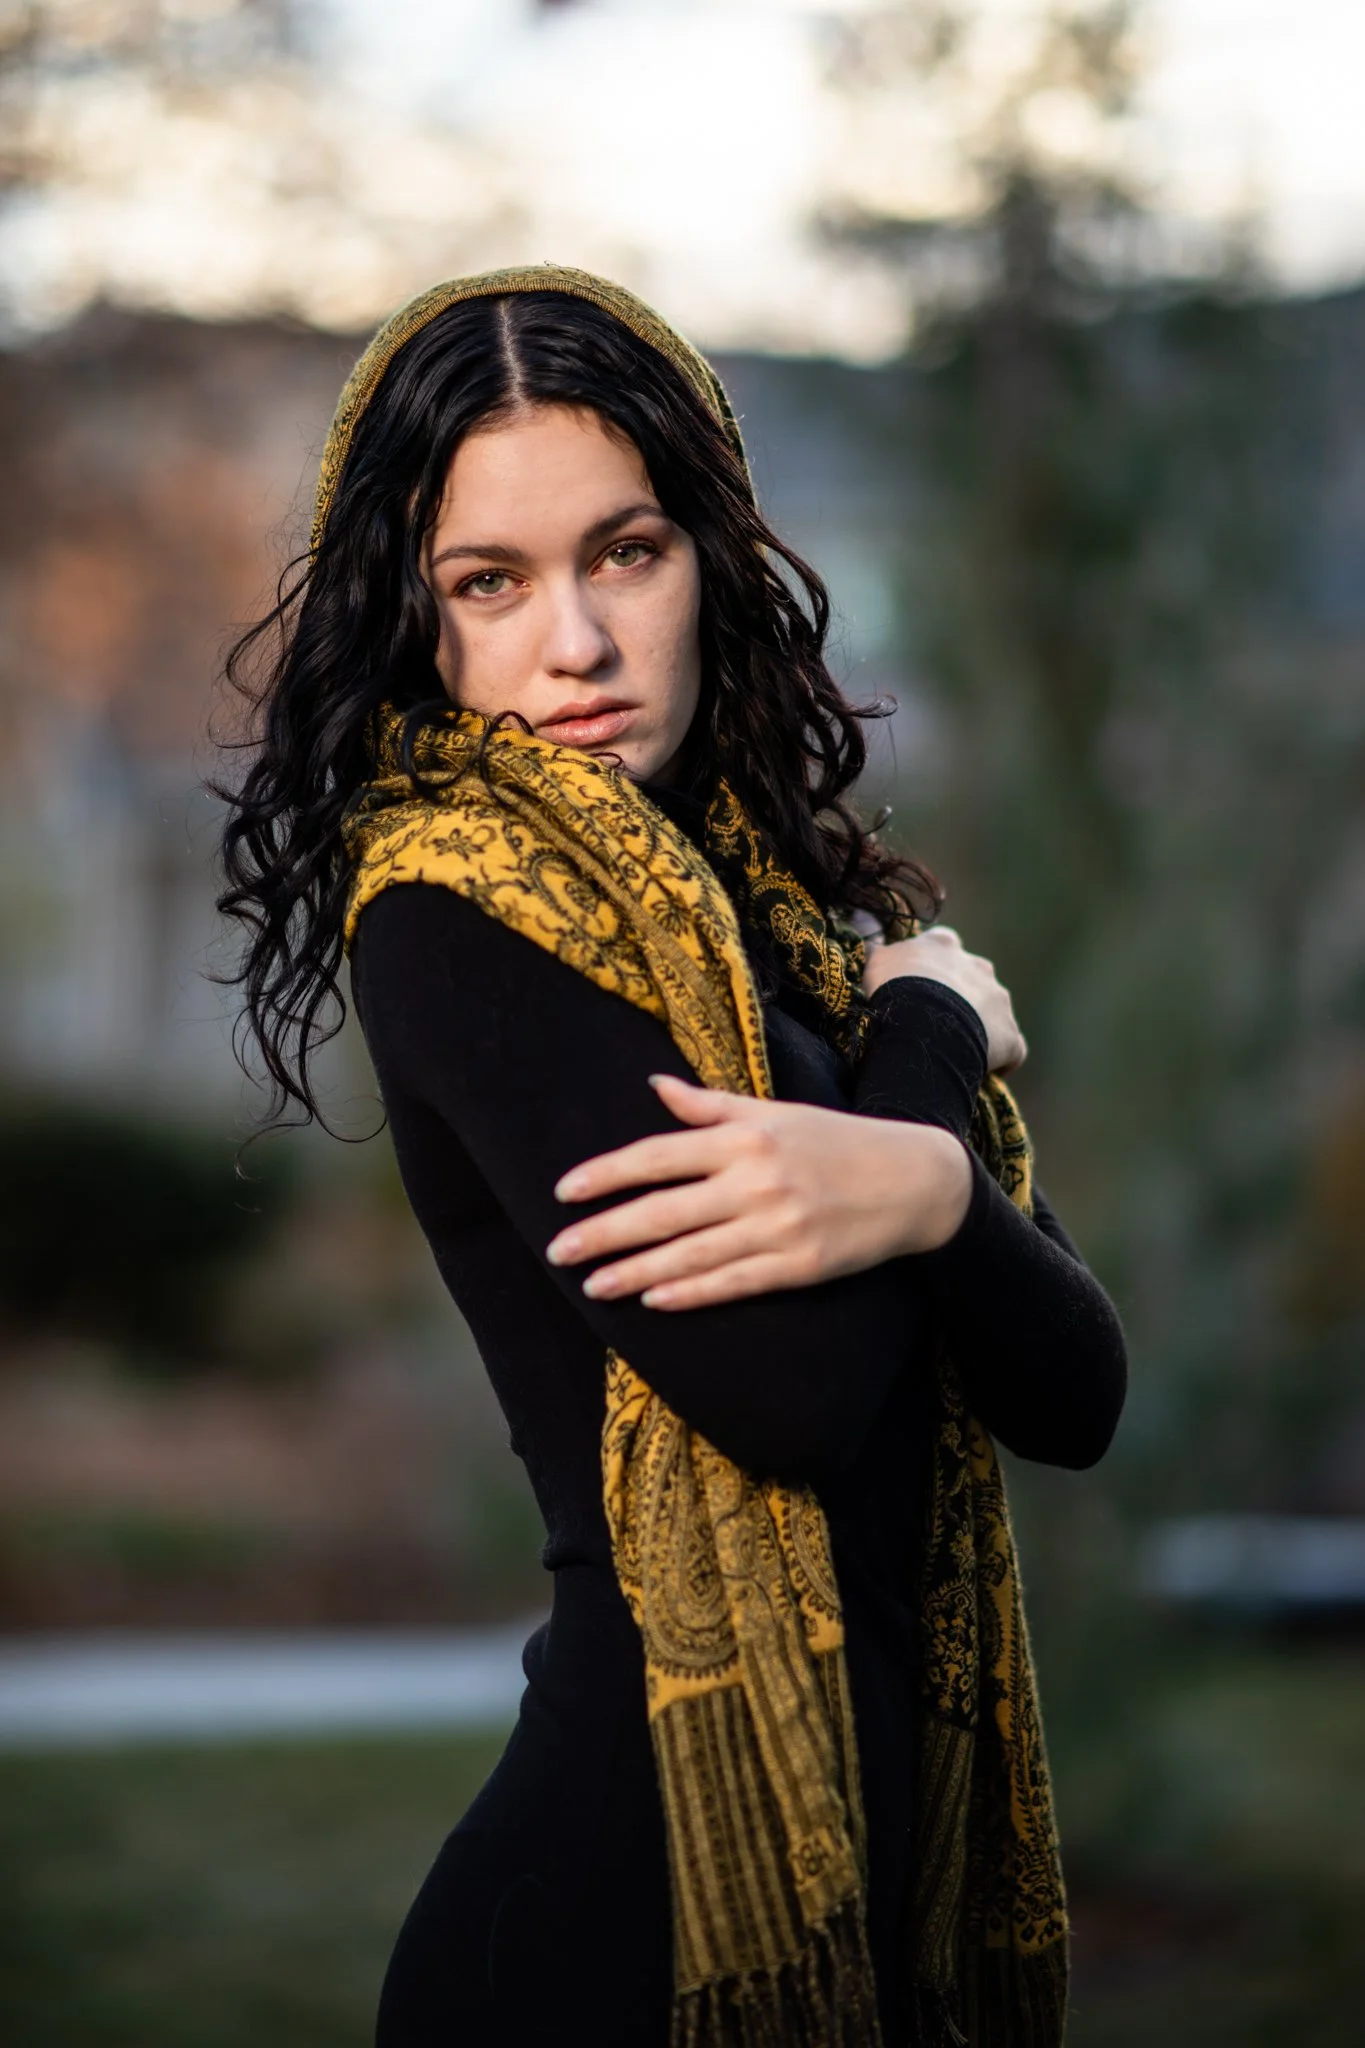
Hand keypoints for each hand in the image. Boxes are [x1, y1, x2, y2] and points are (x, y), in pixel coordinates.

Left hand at [543, 1073, 972, 1310]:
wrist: (912, 1180)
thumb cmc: (834, 1142)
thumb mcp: (775, 1112)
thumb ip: (710, 1106)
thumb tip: (655, 1086)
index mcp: (745, 1137)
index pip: (658, 1155)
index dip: (607, 1174)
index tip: (564, 1192)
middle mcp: (755, 1180)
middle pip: (662, 1210)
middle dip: (604, 1231)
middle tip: (557, 1249)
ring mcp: (777, 1226)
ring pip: (689, 1254)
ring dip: (634, 1271)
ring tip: (591, 1283)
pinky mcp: (798, 1265)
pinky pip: (731, 1282)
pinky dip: (690, 1293)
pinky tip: (652, 1301)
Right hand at [861, 925, 1026, 1073]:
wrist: (922, 1022)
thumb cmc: (895, 988)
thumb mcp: (876, 961)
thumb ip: (880, 952)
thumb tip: (871, 947)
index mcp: (945, 946)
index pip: (942, 946)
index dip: (931, 965)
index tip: (917, 982)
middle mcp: (978, 966)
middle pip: (972, 979)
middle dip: (958, 996)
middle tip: (934, 1020)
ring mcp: (999, 1000)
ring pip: (993, 1013)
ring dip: (979, 1026)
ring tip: (955, 1049)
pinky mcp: (1011, 1036)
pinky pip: (1011, 1049)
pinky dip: (1000, 1060)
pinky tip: (982, 1073)